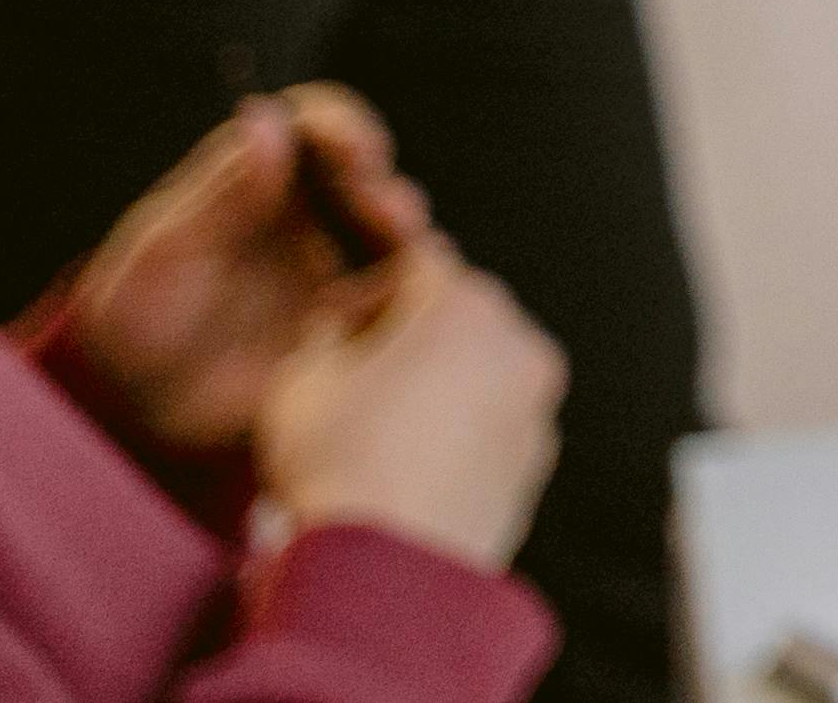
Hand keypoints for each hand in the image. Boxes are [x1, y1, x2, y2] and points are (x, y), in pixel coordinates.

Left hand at [63, 90, 432, 453]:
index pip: (317, 125)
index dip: (344, 127)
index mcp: (259, 178)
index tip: (355, 151)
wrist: (143, 413)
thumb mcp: (163, 257)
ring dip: (407, 233)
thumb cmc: (139, 324)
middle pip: (372, 176)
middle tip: (388, 210)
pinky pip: (401, 296)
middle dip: (384, 186)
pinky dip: (411, 290)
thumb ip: (220, 193)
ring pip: (398, 231)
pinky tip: (396, 304)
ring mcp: (337, 264)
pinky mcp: (356, 320)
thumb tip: (270, 117)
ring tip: (402, 247)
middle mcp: (310, 212)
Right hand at [254, 241, 563, 570]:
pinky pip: (491, 425)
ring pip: (479, 372)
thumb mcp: (301, 382)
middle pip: (458, 315)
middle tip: (352, 372)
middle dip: (406, 333)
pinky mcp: (536, 461)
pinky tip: (408, 465)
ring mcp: (536, 405)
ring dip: (435, 382)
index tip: (332, 325)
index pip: (416, 265)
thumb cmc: (338, 464)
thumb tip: (344, 327)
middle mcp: (520, 344)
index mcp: (467, 305)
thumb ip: (325, 333)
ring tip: (377, 427)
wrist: (390, 571)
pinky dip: (457, 430)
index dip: (367, 289)